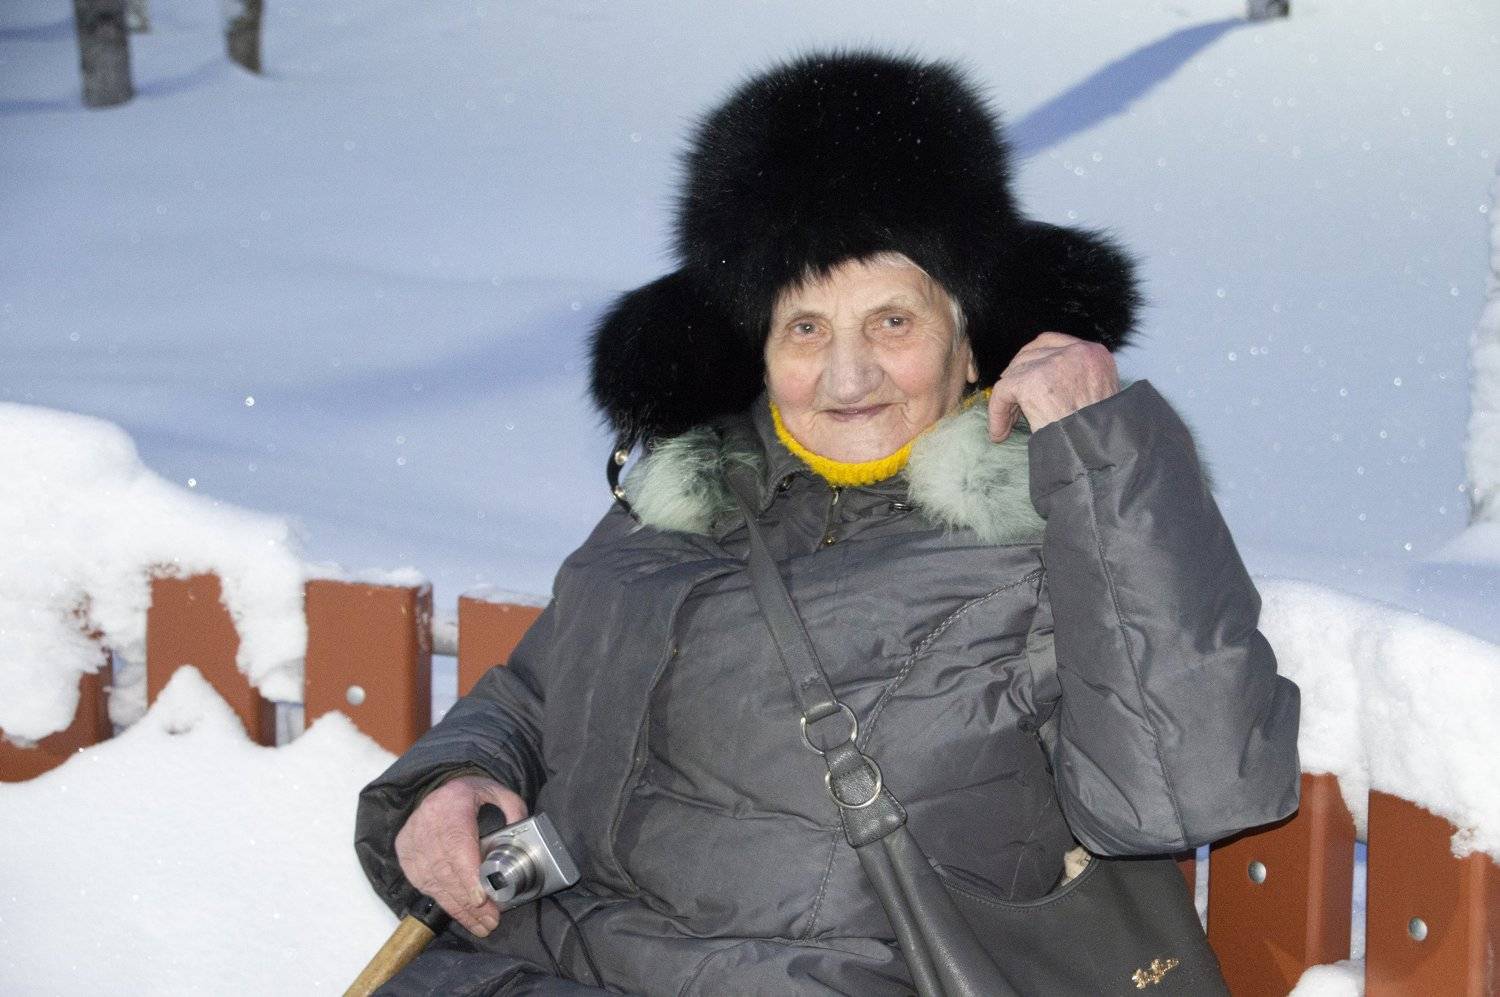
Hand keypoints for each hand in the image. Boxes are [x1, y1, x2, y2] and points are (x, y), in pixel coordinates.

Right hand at [394, 774, 528, 936]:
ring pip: (434, 882)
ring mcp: (412, 841)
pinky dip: (444, 901)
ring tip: (481, 924)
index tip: (481, 897)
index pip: (456, 844)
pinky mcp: (405, 855)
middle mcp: (426, 824)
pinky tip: (462, 914)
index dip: (467, 874)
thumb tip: (524, 832)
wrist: (435, 789)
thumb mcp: (495, 791)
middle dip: (469, 901)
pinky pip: (424, 884)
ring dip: (458, 907)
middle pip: (446, 870)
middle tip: (491, 919)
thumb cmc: (468, 794)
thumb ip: (513, 808)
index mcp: (451, 805)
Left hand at [988, 332, 1119, 440]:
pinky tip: (999, 433)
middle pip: (1031, 354)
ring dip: (1008, 398)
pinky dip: (997, 412)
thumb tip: (1046, 383)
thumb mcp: (1099, 397)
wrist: (1096, 453)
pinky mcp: (1031, 381)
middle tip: (1014, 406)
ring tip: (1008, 424)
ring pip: (1015, 373)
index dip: (1034, 363)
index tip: (1026, 383)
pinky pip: (1003, 392)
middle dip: (1019, 378)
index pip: (1052, 344)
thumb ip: (1077, 381)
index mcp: (1094, 354)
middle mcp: (1076, 351)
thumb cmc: (1099, 436)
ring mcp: (1053, 364)